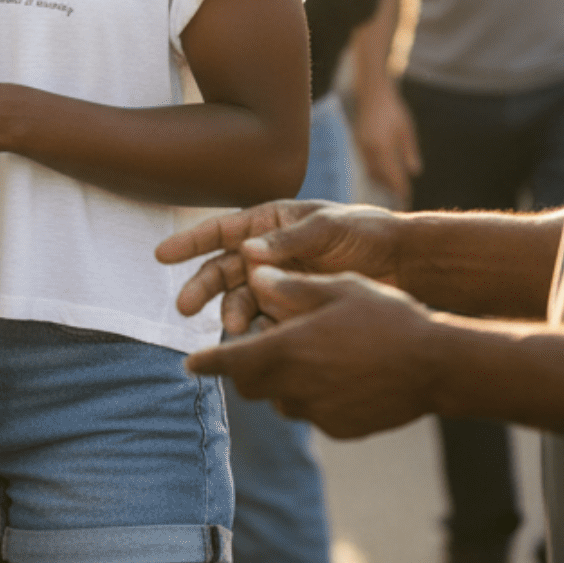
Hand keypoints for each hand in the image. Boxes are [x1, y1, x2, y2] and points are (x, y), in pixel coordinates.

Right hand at [158, 200, 406, 333]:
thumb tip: (245, 251)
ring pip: (242, 299)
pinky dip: (259, 330)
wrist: (401, 263)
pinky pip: (267, 320)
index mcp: (269, 223)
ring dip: (232, 312)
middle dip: (202, 287)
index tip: (162, 255)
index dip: (190, 242)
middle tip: (183, 307)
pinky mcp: (292, 307)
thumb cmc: (364, 232)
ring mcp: (278, 282)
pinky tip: (258, 339)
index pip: (221, 230)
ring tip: (233, 328)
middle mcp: (266, 253)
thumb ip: (287, 241)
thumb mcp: (327, 227)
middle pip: (223, 270)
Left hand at [186, 268, 439, 437]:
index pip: (230, 362)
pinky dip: (309, 394)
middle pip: (250, 384)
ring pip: (280, 399)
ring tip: (304, 353)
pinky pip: (311, 412)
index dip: (206, 362)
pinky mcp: (339, 429)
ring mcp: (318, 414)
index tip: (187, 365)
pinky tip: (337, 372)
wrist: (436, 366)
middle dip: (244, 366)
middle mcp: (296, 388)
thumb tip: (253, 277)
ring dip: (279, 380)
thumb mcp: (338, 289)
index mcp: (289, 350)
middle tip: (252, 344)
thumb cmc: (386, 317)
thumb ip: (290, 288)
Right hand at [354, 77, 421, 199]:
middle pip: (380, 177)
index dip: (400, 188)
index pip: (392, 175)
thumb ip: (410, 151)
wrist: (373, 94)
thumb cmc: (393, 110)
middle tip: (402, 195)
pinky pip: (366, 163)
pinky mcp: (358, 143)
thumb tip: (415, 172)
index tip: (407, 197)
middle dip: (390, 187)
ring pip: (371, 171)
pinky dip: (375, 171)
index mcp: (382, 147)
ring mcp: (361, 147)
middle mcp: (369, 150)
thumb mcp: (406, 130)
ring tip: (394, 186)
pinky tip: (384, 171)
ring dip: (382, 181)